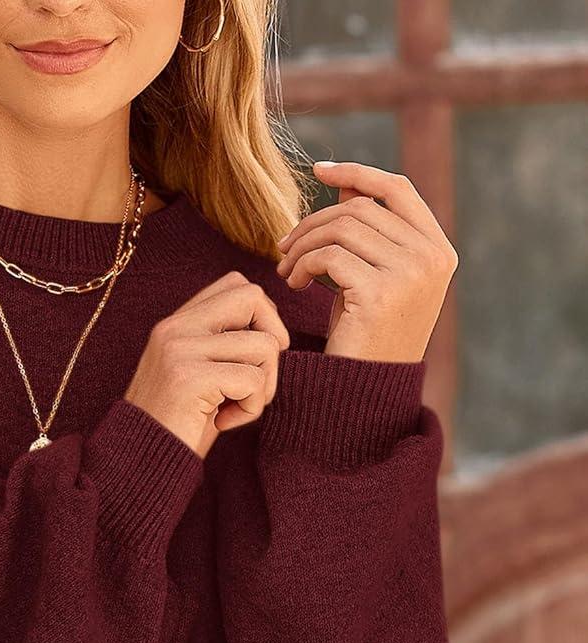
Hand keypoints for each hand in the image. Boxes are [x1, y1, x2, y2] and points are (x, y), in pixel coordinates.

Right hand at [124, 270, 289, 459]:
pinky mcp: (189, 378)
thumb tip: (276, 333)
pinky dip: (251, 408)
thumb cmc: (175, 427)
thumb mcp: (198, 376)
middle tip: (258, 377)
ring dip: (264, 385)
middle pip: (253, 296)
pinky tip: (225, 422)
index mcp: (176, 324)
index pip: (235, 284)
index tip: (253, 355)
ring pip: (264, 344)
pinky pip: (253, 380)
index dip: (261, 315)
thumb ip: (223, 347)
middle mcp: (175, 328)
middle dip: (274, 337)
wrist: (136, 464)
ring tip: (236, 407)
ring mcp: (180, 350)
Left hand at [274, 160, 458, 362]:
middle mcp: (432, 258)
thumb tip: (344, 180)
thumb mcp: (371, 277)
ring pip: (342, 227)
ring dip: (302, 244)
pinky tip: (292, 282)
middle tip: (283, 246)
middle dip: (313, 222)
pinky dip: (301, 264)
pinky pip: (329, 255)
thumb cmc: (364, 337)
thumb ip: (367, 232)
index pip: (397, 188)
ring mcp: (411, 274)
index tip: (318, 170)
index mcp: (438, 250)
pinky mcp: (381, 293)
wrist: (363, 394)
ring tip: (286, 269)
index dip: (357, 172)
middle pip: (361, 208)